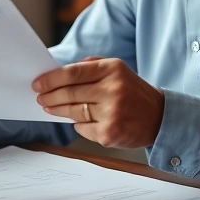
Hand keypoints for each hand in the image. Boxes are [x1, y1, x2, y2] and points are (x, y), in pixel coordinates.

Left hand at [33, 57, 163, 147]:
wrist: (160, 118)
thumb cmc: (133, 92)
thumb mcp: (117, 70)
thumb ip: (90, 67)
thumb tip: (58, 72)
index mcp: (113, 70)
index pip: (73, 72)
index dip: (51, 79)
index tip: (38, 83)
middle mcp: (113, 90)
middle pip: (70, 94)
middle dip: (50, 96)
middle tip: (40, 97)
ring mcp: (112, 113)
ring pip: (73, 112)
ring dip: (58, 110)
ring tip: (50, 108)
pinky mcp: (110, 133)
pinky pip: (82, 128)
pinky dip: (78, 124)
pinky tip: (79, 121)